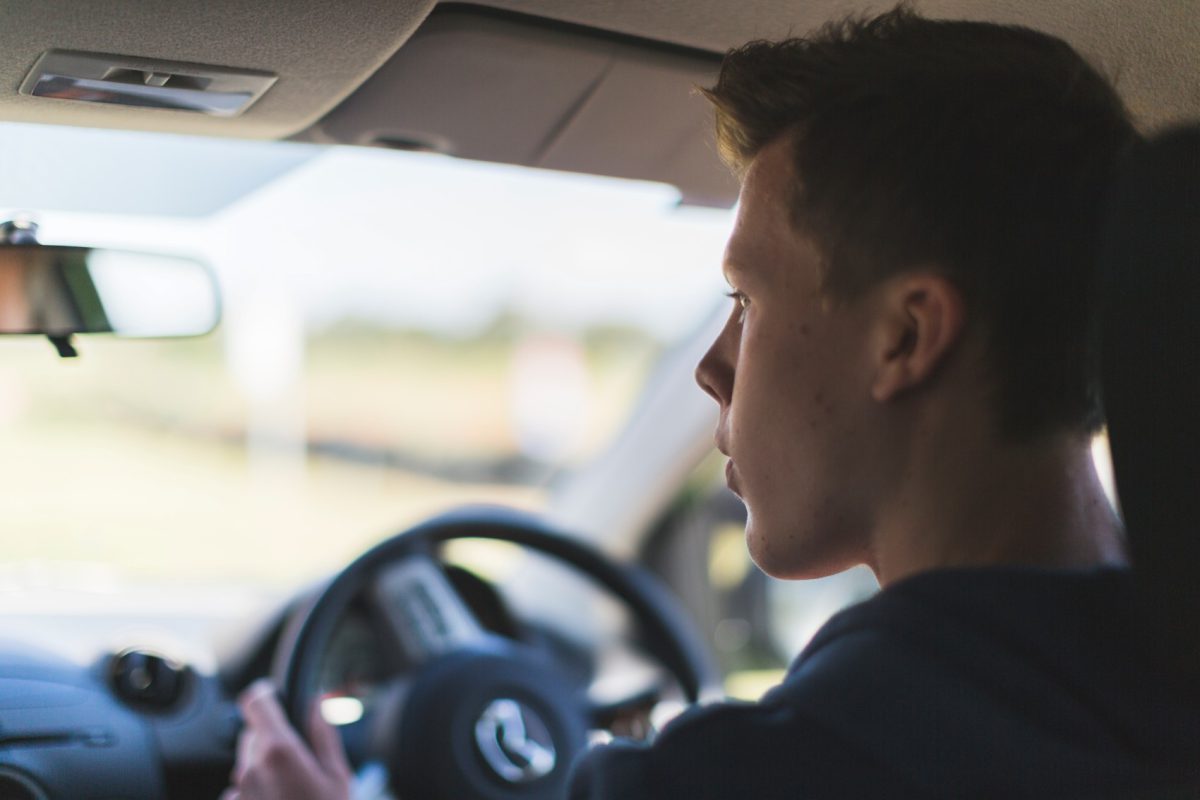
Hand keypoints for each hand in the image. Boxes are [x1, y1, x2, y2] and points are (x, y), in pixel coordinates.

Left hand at [221, 679, 352, 799]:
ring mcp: (237, 792)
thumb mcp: (337, 776)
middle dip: (273, 738)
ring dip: (264, 766)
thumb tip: (319, 701)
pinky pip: (241, 789)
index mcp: (278, 752)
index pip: (255, 702)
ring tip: (291, 788)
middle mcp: (250, 768)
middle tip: (300, 760)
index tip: (276, 696)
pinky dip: (257, 790)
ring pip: (248, 762)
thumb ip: (324, 734)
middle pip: (253, 734)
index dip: (265, 694)